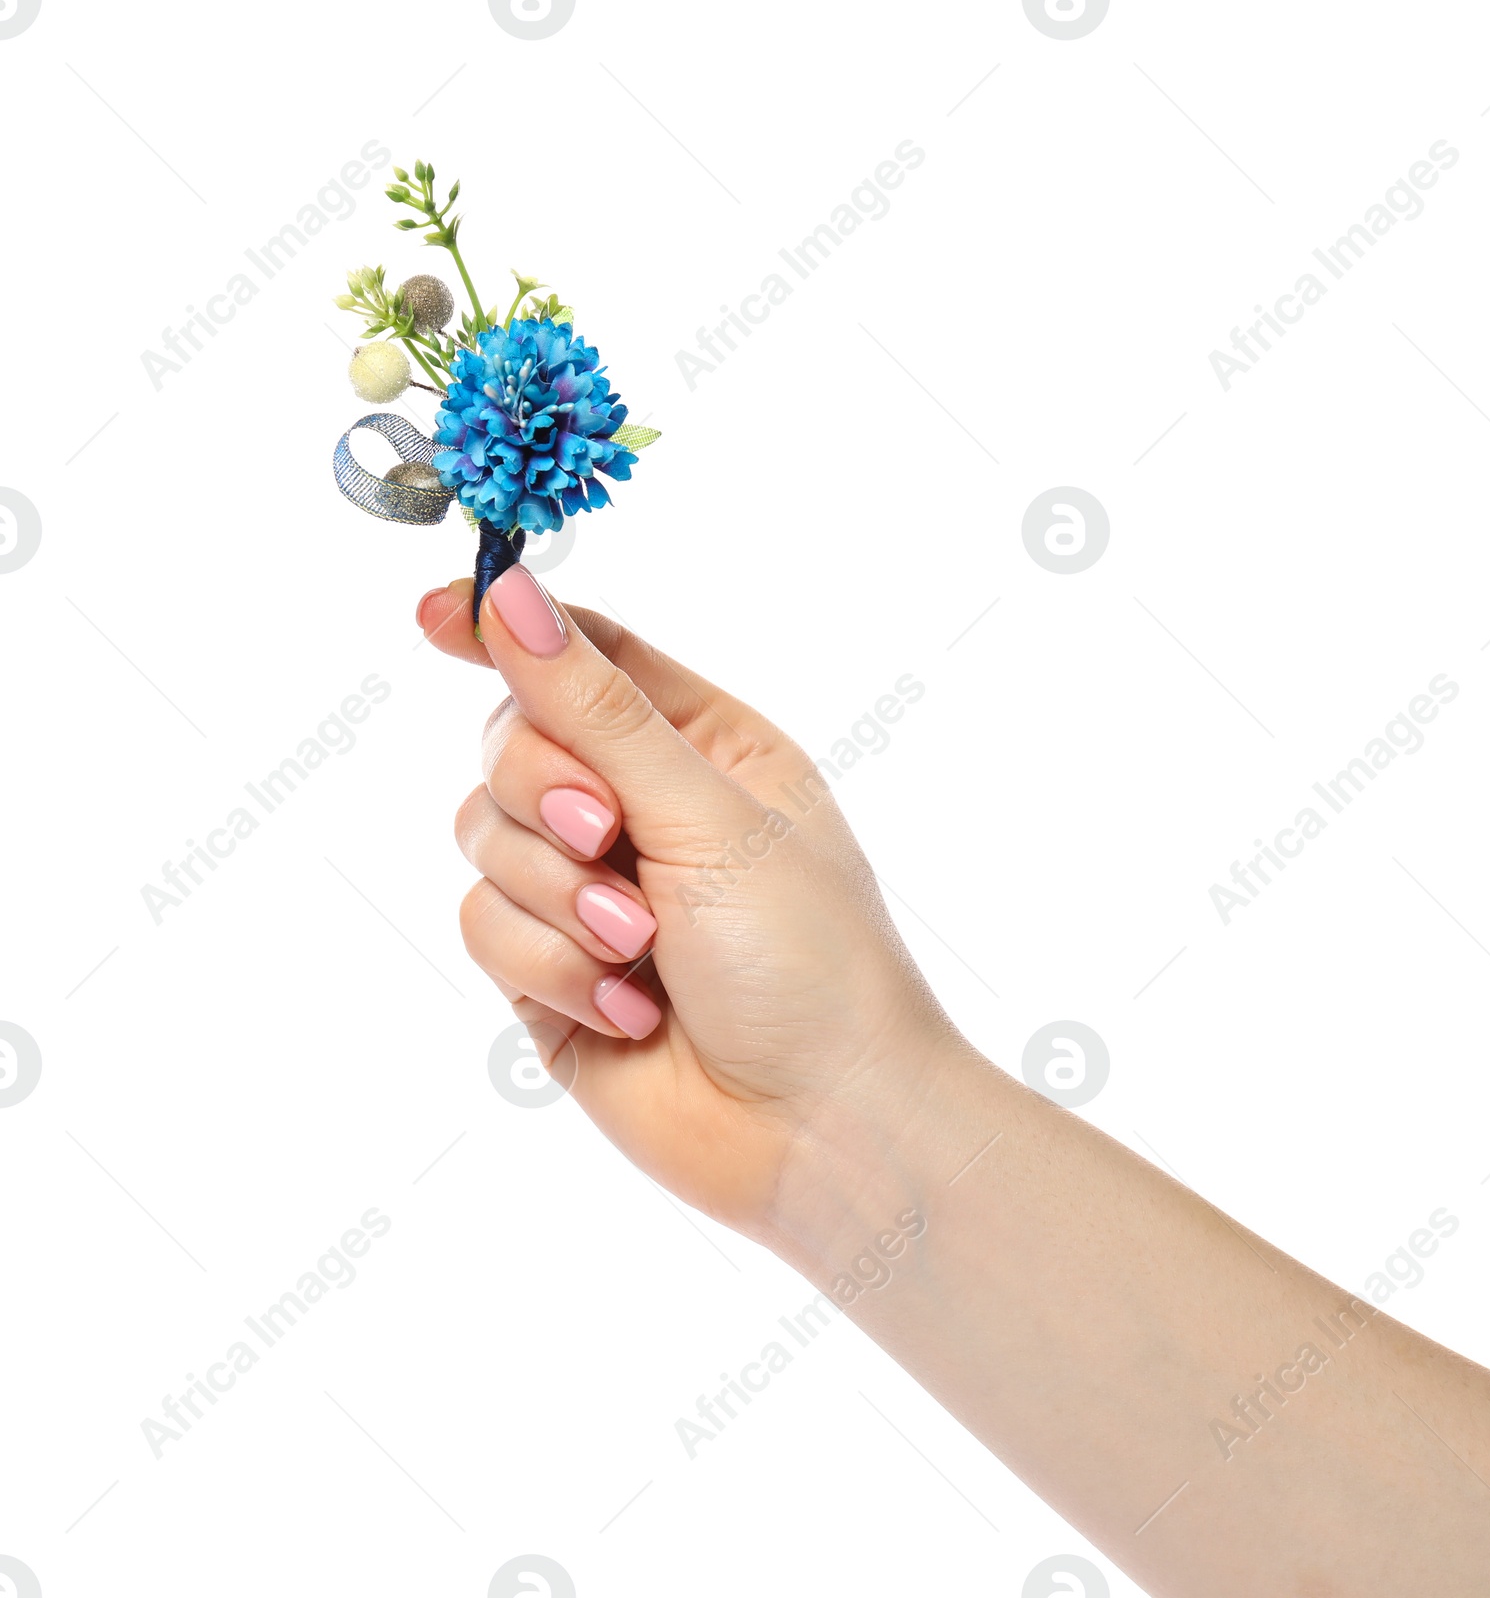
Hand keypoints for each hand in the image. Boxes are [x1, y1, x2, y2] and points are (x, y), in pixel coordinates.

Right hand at [417, 569, 969, 1244]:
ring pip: (484, 838)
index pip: (586, 656)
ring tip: (643, 950)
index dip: (511, 630)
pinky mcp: (550, 975)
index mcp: (703, 747)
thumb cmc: (807, 958)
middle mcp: (642, 810)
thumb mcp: (708, 812)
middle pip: (513, 742)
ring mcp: (588, 894)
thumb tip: (509, 595)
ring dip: (558, 897)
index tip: (435, 615)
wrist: (821, 1128)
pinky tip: (631, 1013)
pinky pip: (486, 928)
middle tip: (606, 834)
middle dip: (546, 791)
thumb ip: (596, 710)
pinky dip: (551, 968)